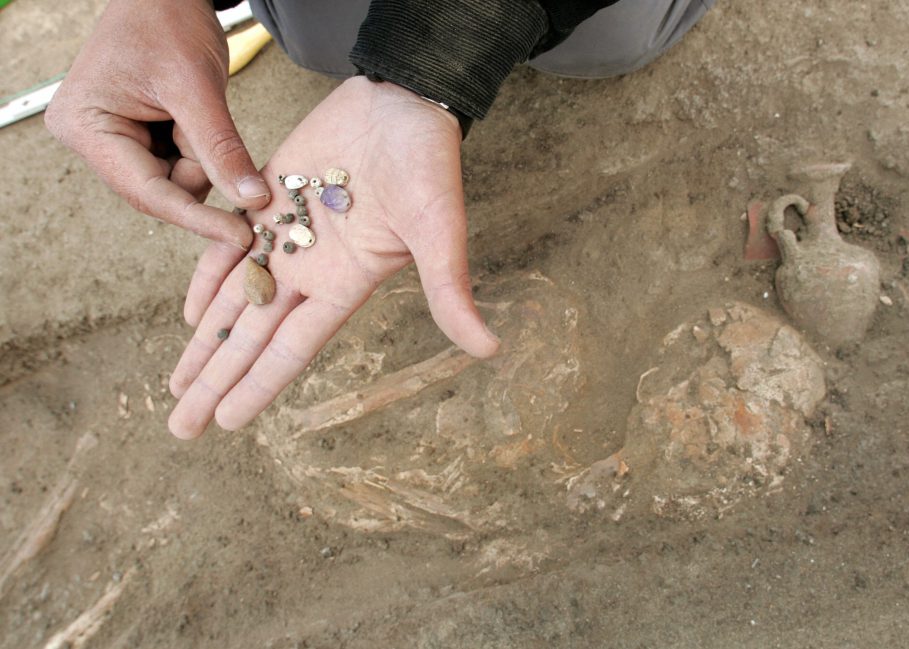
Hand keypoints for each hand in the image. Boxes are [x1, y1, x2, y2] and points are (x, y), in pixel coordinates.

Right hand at [44, 0, 267, 247]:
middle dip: (199, 169)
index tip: (241, 237)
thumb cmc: (168, 20)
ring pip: (175, 181)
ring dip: (200, 156)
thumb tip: (252, 201)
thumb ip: (222, 149)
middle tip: (212, 129)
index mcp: (85, 126)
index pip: (147, 192)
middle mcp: (89, 139)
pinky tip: (192, 115)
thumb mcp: (198, 88)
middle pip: (161, 190)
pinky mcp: (134, 139)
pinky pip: (177, 164)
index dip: (198, 219)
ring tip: (194, 107)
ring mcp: (110, 141)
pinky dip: (198, 150)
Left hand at [167, 76, 500, 438]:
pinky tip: (190, 312)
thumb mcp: (440, 233)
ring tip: (177, 384)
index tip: (225, 423)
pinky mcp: (267, 196)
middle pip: (253, 335)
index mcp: (344, 284)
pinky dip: (208, 277)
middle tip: (182, 427)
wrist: (404, 101)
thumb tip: (490, 349)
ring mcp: (287, 235)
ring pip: (235, 297)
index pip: (291, 348)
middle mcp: (310, 269)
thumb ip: (450, 292)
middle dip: (216, 381)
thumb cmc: (428, 166)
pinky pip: (229, 246)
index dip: (257, 385)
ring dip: (206, 340)